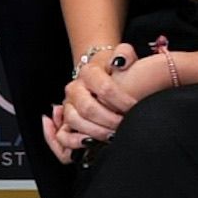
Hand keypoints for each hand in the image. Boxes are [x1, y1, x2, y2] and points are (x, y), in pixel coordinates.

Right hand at [42, 50, 172, 164]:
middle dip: (109, 120)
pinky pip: (63, 135)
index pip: (104, 88)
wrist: (99, 73)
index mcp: (88, 72)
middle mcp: (74, 88)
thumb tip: (119, 62)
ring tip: (112, 136)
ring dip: (95, 132)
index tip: (135, 108)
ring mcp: (68, 104)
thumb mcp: (122, 55)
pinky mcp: (65, 119)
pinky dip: (73, 141)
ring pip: (74, 121)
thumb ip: (125, 54)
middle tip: (124, 125)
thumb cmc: (114, 69)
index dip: (121, 101)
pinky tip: (90, 143)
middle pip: (87, 108)